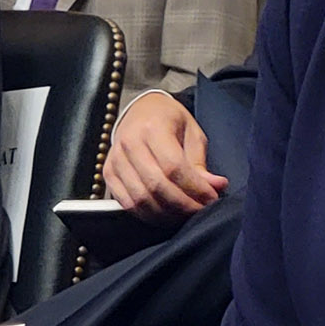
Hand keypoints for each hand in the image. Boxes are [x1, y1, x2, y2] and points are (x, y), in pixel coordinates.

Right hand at [102, 91, 227, 220]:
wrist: (142, 111)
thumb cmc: (169, 120)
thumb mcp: (192, 133)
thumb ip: (200, 163)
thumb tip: (215, 186)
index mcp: (153, 127)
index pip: (173, 167)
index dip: (195, 188)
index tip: (211, 197)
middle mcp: (130, 143)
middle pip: (156, 186)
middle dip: (183, 204)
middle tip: (201, 208)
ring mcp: (116, 160)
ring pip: (141, 199)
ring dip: (167, 213)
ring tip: (185, 213)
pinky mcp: (109, 174)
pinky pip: (127, 204)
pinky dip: (148, 214)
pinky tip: (166, 213)